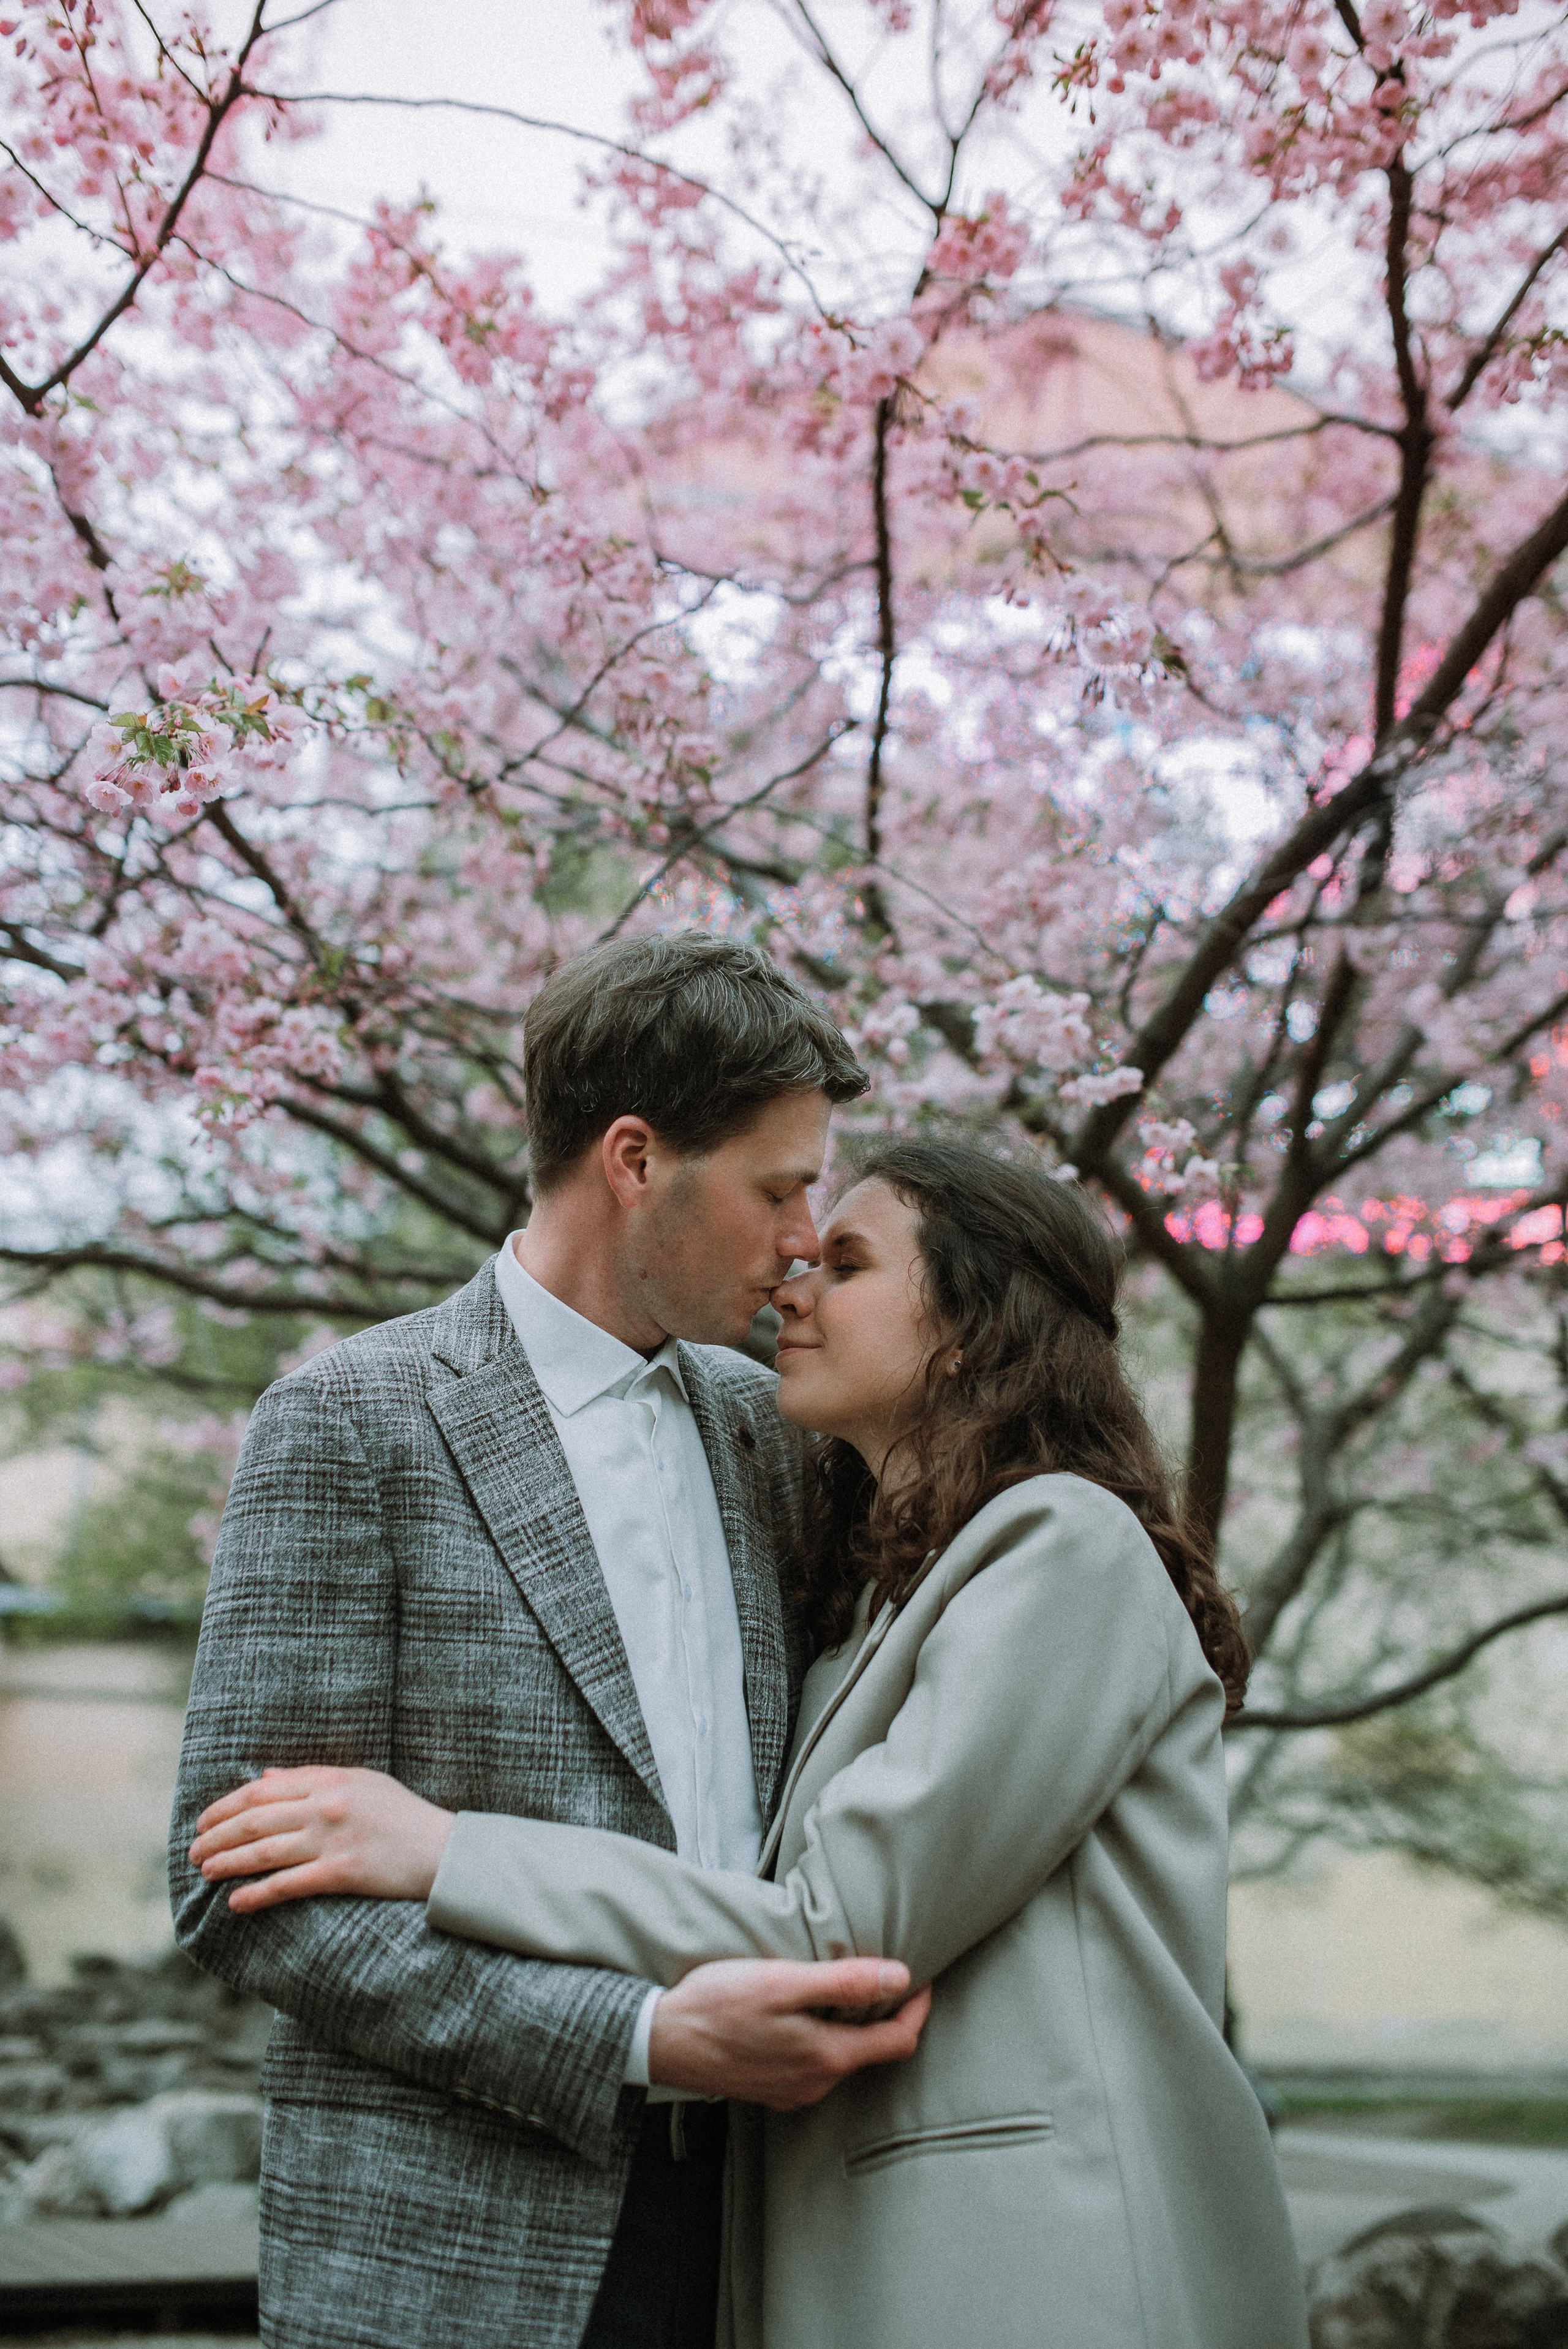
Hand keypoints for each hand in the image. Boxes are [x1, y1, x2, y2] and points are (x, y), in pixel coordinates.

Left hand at [189, 1766, 455, 1912]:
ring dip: (228, 1862)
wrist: (444, 1849)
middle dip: (218, 1836)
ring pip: (265, 1851)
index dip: (225, 1806)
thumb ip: (312, 1778)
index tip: (203, 1821)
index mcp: (330, 1779)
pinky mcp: (342, 1873)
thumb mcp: (361, 1783)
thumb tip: (264, 1778)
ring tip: (205, 1872)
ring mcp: (333, 1839)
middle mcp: (327, 1805)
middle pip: (256, 1820)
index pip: (262, 1790)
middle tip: (194, 1851)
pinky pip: (289, 1884)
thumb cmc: (402, 1815)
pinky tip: (237, 1903)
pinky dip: (258, 1894)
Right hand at [647, 1957, 931, 2109]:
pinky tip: (806, 2011)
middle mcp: (815, 2084)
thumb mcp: (783, 1982)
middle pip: (873, 2051)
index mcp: (826, 2058)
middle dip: (887, 2015)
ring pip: (842, 2058)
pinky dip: (824, 2037)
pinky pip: (814, 2064)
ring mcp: (791, 2090)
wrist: (660, 2041)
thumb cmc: (718, 2005)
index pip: (898, 2042)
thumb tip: (899, 1977)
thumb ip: (844, 1982)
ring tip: (845, 1985)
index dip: (918, 2009)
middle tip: (887, 1974)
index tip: (922, 1977)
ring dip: (853, 2025)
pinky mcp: (770, 2087)